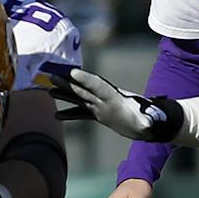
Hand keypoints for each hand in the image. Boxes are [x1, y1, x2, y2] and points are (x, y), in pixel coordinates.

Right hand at [51, 70, 178, 141]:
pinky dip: (69, 113)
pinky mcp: (99, 114)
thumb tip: (149, 124)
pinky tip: (56, 115)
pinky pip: (81, 112)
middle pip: (83, 88)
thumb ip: (148, 121)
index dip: (86, 79)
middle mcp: (104, 99)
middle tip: (52, 75)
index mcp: (114, 98)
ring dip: (65, 93)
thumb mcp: (148, 122)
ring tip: (49, 90)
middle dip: (68, 82)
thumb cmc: (148, 122)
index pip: (98, 85)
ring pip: (79, 97)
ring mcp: (100, 106)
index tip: (73, 72)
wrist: (148, 125)